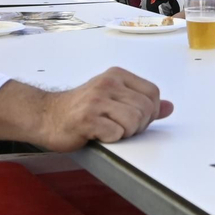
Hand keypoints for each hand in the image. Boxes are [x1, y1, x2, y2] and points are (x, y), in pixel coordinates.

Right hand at [41, 67, 173, 149]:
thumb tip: (170, 107)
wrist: (45, 116)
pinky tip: (99, 134)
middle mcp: (107, 84)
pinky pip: (116, 133)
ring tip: (109, 130)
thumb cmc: (80, 109)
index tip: (135, 119)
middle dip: (138, 125)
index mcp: (116, 76)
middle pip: (145, 109)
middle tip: (119, 127)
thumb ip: (142, 102)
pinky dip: (112, 139)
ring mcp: (96, 100)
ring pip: (134, 121)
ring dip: (125, 133)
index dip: (150, 111)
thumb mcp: (113, 99)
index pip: (153, 93)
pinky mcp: (87, 119)